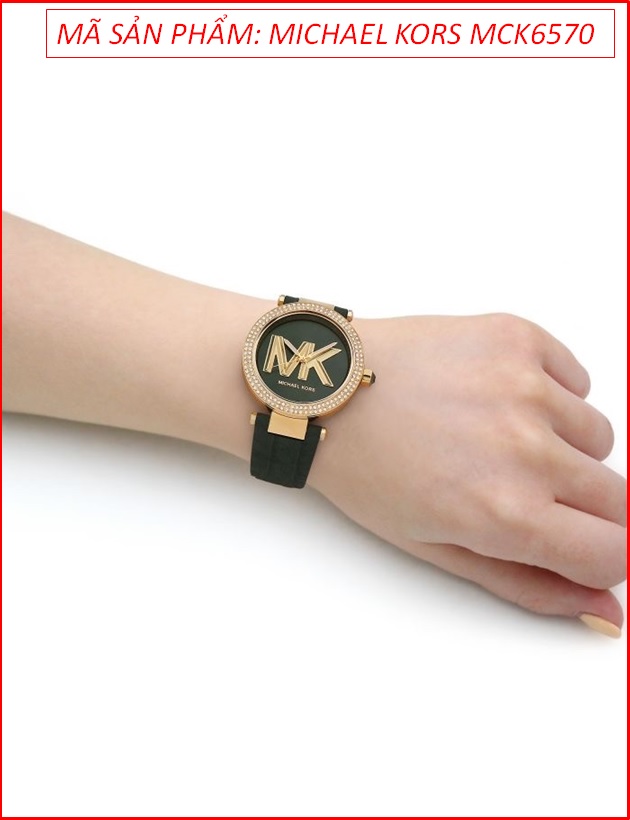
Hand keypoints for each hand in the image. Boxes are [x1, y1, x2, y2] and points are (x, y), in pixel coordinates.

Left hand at [309, 313, 625, 633]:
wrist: (323, 391)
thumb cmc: (367, 473)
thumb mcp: (436, 547)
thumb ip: (529, 584)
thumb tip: (606, 612)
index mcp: (506, 513)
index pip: (617, 551)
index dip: (598, 557)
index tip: (572, 545)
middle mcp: (527, 448)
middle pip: (617, 497)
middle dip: (579, 507)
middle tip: (516, 489)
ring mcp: (526, 386)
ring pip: (598, 436)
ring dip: (562, 447)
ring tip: (494, 438)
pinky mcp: (517, 337)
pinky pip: (575, 378)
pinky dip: (549, 394)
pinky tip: (494, 398)